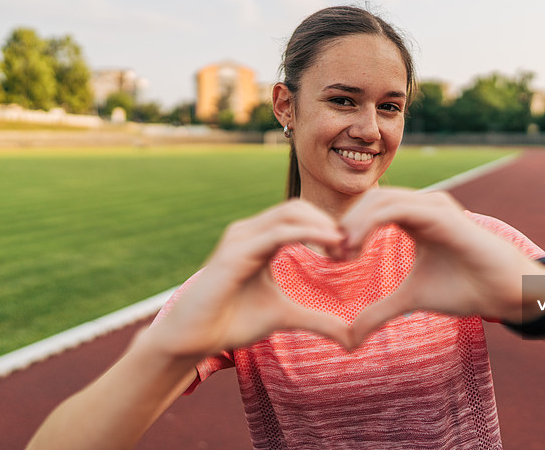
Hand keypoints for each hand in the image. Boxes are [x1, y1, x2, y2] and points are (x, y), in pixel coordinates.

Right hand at [148, 199, 352, 359]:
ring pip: (289, 213)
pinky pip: (277, 232)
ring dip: (322, 225)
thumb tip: (351, 335)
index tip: (351, 250)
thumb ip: (317, 319)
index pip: (299, 215)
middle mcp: (249, 231)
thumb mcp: (284, 316)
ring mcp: (240, 238)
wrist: (193, 337)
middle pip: (297, 207)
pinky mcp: (235, 252)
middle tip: (350, 248)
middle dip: (327, 221)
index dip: (327, 227)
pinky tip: (328, 244)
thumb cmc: (232, 321)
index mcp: (260, 239)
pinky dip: (307, 233)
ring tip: (342, 246)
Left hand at [339, 188, 544, 344]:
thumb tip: (350, 337)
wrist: (503, 292)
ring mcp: (432, 206)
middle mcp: (423, 205)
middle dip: (345, 224)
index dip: (347, 229)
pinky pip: (395, 209)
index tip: (332, 259)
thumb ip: (380, 311)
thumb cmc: (464, 288)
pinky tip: (357, 247)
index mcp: (414, 217)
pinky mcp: (440, 213)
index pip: (370, 209)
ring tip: (343, 253)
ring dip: (354, 224)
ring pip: (380, 200)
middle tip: (333, 255)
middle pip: (370, 200)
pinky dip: (369, 223)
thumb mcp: (411, 299)